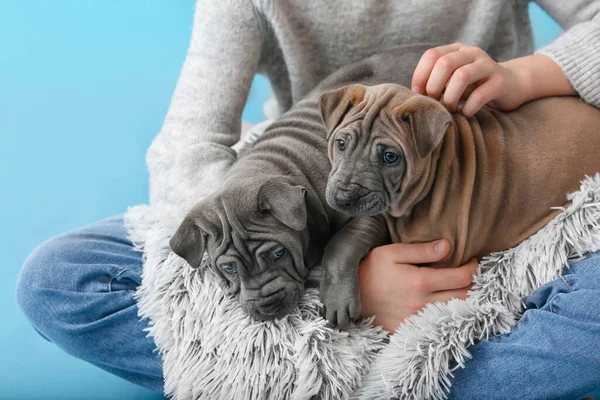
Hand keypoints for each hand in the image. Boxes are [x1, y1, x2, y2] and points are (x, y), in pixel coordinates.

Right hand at [358, 239, 478, 332]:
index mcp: (422, 282)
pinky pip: (439, 324)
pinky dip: (448, 314)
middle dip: (473, 284)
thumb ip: (421, 250)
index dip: (473, 267)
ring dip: (464, 299)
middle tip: (469, 273)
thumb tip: (448, 246)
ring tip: (460, 287)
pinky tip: (444, 303)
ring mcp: (419, 320)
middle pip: (466, 297)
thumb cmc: (370, 270)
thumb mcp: (392, 253)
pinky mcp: (412, 330)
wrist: (349, 297)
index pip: (463, 277)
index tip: (471, 260)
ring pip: (456, 312)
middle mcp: (424, 304)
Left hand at [411, 43, 529, 116]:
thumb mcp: (452, 80)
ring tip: (450, 109)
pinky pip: (482, 93)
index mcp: (456, 50)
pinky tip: (466, 114)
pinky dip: (469, 107)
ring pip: (462, 75)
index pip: (431, 55)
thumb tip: (413, 97)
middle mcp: (471, 53)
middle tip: (435, 102)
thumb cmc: (474, 86)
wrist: (511, 85)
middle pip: (444, 63)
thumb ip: (436, 83)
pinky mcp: (501, 81)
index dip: (421, 76)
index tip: (419, 94)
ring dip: (450, 97)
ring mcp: (487, 65)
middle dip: (434, 86)